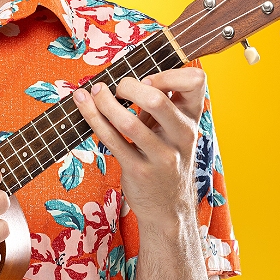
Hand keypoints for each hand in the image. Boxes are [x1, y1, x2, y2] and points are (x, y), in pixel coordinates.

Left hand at [73, 67, 205, 232]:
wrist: (168, 207)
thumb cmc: (164, 157)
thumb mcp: (170, 129)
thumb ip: (157, 103)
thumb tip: (127, 73)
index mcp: (191, 118)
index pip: (195, 82)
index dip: (168, 73)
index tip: (147, 79)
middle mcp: (182, 135)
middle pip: (157, 100)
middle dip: (129, 86)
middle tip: (116, 88)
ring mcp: (161, 156)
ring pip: (128, 121)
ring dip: (104, 102)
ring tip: (93, 92)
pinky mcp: (138, 170)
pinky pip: (111, 139)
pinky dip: (93, 117)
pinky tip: (83, 104)